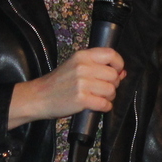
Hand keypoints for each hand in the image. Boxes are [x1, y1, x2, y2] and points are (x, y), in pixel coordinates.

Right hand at [7, 47, 125, 125]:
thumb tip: (122, 72)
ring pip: (111, 90)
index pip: (111, 54)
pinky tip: (97, 105)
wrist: (39, 97)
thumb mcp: (75, 66)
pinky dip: (105, 107)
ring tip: (98, 97)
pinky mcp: (81, 99)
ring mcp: (82, 83)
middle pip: (114, 75)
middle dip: (113, 84)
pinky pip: (105, 104)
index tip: (117, 71)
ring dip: (109, 97)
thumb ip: (98, 67)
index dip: (118, 64)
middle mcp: (83, 67)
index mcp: (82, 56)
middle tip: (104, 89)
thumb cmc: (58, 83)